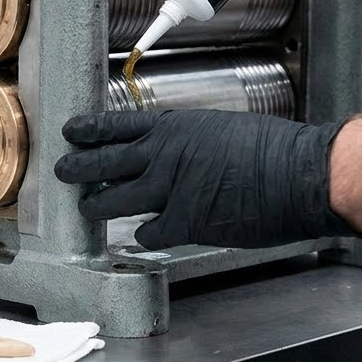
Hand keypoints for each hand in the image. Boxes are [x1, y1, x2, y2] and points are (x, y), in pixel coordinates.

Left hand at [52, 109, 361, 249]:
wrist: (300, 174)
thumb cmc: (275, 150)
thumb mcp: (222, 130)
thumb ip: (190, 142)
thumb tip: (174, 155)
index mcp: (176, 126)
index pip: (118, 124)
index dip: (91, 129)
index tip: (71, 131)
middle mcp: (164, 154)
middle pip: (105, 161)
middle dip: (78, 167)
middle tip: (62, 171)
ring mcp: (169, 189)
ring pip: (114, 200)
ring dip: (97, 204)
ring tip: (87, 207)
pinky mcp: (182, 223)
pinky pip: (147, 232)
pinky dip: (143, 235)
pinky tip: (142, 236)